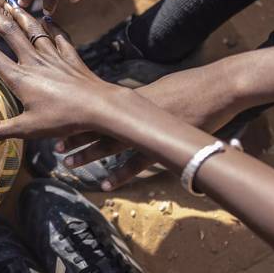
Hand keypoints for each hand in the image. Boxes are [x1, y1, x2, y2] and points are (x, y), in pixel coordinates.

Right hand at [0, 0, 126, 142]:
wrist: (100, 107)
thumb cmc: (63, 120)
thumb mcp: (27, 130)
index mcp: (20, 77)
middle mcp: (34, 61)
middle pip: (9, 32)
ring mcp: (54, 56)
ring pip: (33, 28)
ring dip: (19, 13)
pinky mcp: (71, 57)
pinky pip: (59, 36)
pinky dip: (52, 25)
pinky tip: (48, 18)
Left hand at [56, 63, 244, 190]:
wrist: (218, 87)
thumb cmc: (192, 88)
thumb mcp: (160, 91)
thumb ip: (141, 101)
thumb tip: (127, 104)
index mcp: (133, 100)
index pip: (98, 110)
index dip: (78, 119)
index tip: (60, 125)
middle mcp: (134, 113)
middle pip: (98, 126)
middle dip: (76, 136)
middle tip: (55, 147)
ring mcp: (147, 128)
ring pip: (111, 143)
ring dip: (89, 154)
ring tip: (69, 164)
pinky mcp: (163, 143)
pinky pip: (137, 163)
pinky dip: (121, 175)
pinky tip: (106, 185)